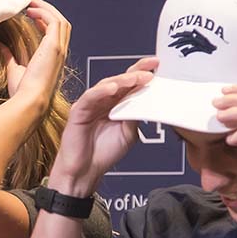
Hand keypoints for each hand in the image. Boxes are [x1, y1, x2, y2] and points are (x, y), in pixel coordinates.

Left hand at [7, 0, 70, 106]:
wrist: (29, 100)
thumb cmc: (22, 92)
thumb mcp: (14, 70)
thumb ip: (9, 57)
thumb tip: (0, 45)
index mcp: (53, 60)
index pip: (55, 35)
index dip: (45, 21)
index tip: (32, 14)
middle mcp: (60, 54)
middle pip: (62, 24)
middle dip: (48, 11)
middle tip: (33, 3)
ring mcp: (59, 49)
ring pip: (60, 21)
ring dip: (47, 9)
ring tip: (31, 2)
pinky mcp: (54, 46)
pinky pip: (54, 21)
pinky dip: (44, 12)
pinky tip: (30, 11)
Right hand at [48, 58, 156, 195]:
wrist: (85, 172)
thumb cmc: (103, 153)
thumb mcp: (128, 133)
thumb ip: (134, 115)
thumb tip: (144, 99)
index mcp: (115, 105)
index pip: (130, 85)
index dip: (142, 73)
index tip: (158, 66)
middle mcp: (103, 101)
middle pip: (119, 80)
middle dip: (135, 72)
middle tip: (151, 69)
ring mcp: (90, 104)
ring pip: (106, 86)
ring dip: (122, 80)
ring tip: (136, 78)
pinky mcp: (78, 111)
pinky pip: (90, 97)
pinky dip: (101, 91)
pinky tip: (113, 88)